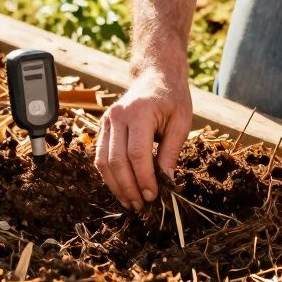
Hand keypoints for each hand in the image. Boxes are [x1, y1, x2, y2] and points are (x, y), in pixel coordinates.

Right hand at [95, 64, 192, 210]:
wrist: (156, 77)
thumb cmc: (172, 99)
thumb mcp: (181, 123)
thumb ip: (171, 152)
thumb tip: (166, 183)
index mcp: (139, 112)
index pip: (137, 153)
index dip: (144, 178)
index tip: (154, 196)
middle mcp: (117, 116)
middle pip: (117, 160)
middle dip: (129, 187)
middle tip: (142, 205)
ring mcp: (106, 121)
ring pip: (103, 161)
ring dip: (116, 186)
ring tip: (131, 202)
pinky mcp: (102, 127)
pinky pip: (100, 157)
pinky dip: (109, 176)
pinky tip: (122, 189)